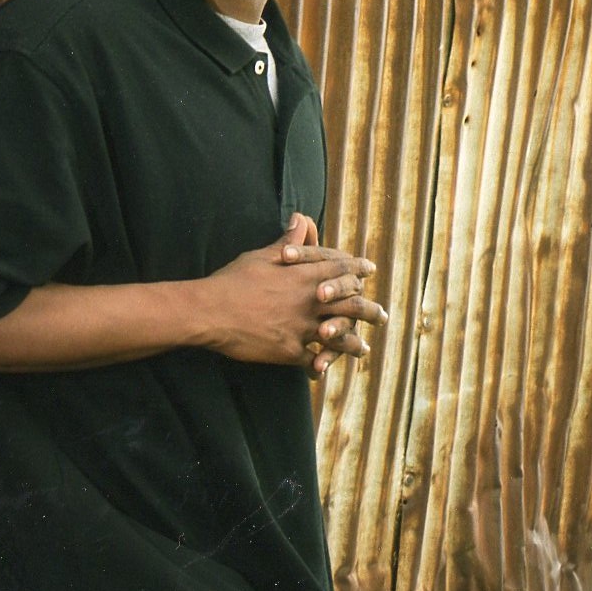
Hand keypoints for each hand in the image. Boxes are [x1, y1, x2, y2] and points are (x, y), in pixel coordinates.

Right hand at [196, 214, 386, 374]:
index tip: (369, 271)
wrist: (209, 311)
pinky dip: (319, 365)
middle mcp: (309, 301)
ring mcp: (301, 328)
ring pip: (339, 337)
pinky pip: (312, 360)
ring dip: (354, 344)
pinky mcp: (288, 350)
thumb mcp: (261, 256)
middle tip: (382, 316)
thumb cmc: (232, 280)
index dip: (358, 270)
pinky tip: (323, 370)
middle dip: (370, 311)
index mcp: (304, 276)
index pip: (342, 270)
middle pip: (351, 305)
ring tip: (363, 350)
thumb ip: (287, 243)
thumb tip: (302, 220)